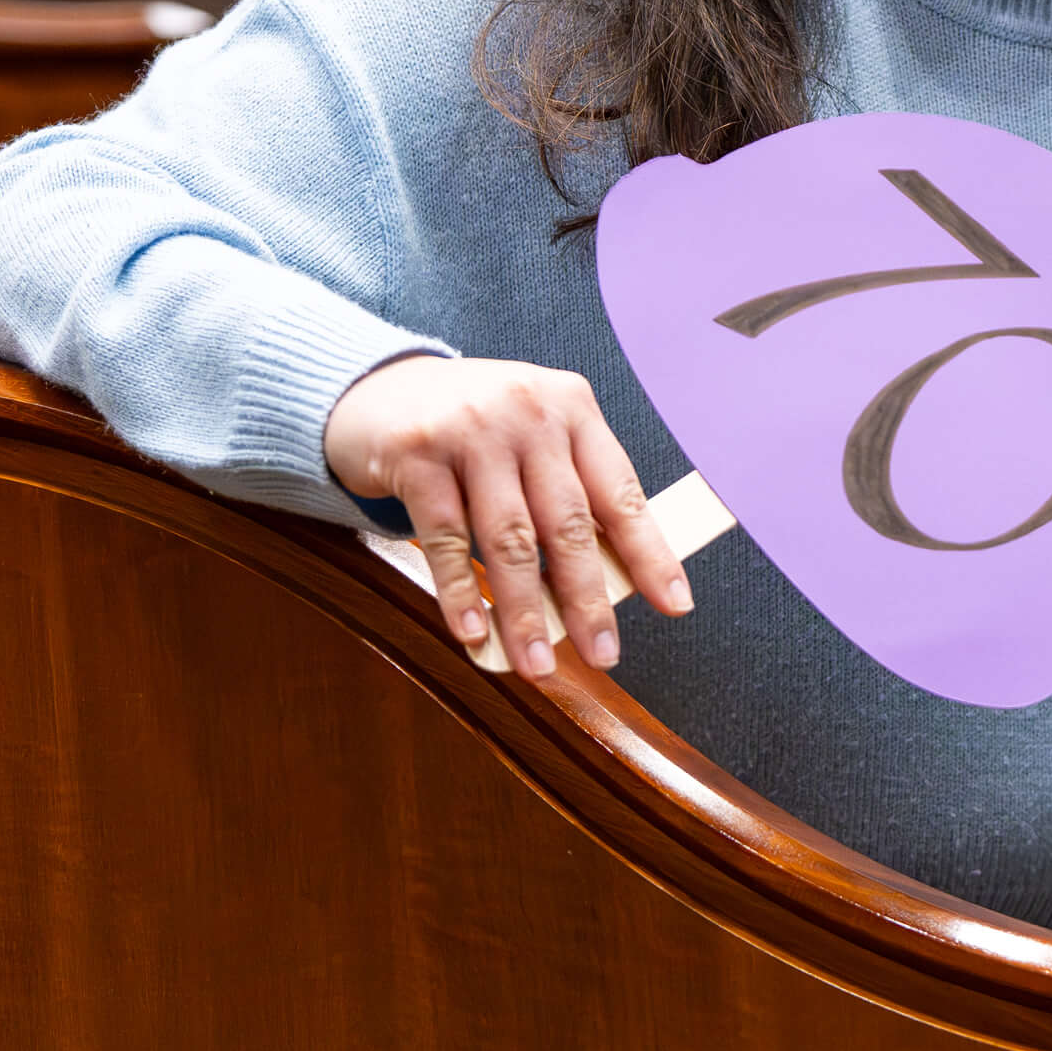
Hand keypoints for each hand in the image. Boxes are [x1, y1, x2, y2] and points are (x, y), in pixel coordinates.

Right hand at [323, 356, 691, 676]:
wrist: (376, 387)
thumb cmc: (473, 427)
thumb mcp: (534, 438)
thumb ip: (569, 493)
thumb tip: (605, 585)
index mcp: (574, 411)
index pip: (622, 494)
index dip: (651, 554)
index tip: (675, 605)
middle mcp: (530, 414)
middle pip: (568, 524)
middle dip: (587, 600)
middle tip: (604, 654)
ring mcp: (471, 430)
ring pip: (509, 538)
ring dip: (524, 611)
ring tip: (536, 664)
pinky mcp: (417, 454)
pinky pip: (444, 536)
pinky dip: (460, 592)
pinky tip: (472, 633)